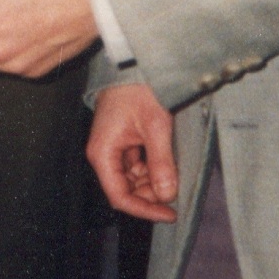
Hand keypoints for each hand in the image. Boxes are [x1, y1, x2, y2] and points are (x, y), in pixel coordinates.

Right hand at [87, 83, 176, 221]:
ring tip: (173, 170)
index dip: (144, 210)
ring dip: (154, 181)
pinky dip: (153, 168)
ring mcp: (113, 147)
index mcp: (103, 152)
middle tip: (176, 189)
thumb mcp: (155, 126)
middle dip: (151, 194)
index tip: (169, 214)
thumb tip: (167, 194)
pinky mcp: (123, 141)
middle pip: (126, 189)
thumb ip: (161, 163)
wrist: (135, 64)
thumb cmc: (138, 89)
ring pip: (134, 178)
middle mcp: (104, 153)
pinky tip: (167, 161)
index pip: (120, 196)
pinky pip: (137, 164)